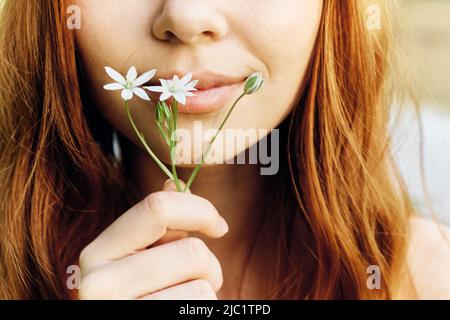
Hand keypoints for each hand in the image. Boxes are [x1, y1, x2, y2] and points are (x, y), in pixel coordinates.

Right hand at [77, 180, 227, 299]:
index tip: (219, 226)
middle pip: (190, 252)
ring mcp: (118, 313)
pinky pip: (200, 309)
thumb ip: (158, 224)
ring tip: (186, 302)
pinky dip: (205, 311)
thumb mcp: (144, 257)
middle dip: (210, 265)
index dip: (201, 210)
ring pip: (202, 287)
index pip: (156, 208)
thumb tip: (173, 180)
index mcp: (96, 253)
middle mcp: (96, 285)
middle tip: (204, 279)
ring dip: (207, 293)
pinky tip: (182, 314)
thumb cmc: (145, 296)